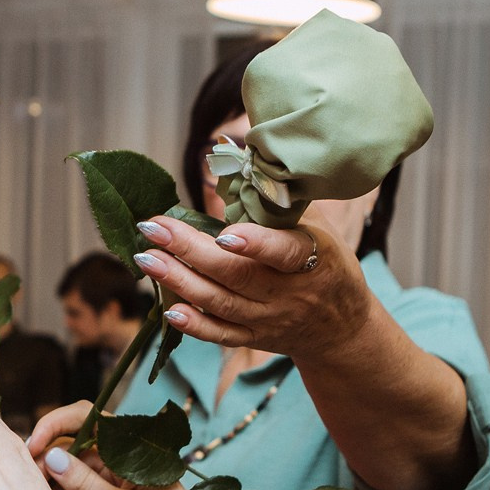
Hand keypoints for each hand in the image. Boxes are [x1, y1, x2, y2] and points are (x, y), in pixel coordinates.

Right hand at [25, 404, 201, 489]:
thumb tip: (50, 458)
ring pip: (73, 483)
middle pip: (76, 452)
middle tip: (22, 476)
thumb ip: (87, 486)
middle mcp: (123, 472)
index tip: (33, 443)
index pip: (90, 421)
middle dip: (47, 458)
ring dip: (50, 486)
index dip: (58, 424)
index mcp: (135, 455)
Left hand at [129, 210, 372, 358]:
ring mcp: (270, 318)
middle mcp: (289, 292)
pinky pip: (222, 335)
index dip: (255, 244)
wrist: (342, 325)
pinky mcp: (255, 338)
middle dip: (191, 251)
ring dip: (180, 281)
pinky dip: (195, 325)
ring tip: (146, 258)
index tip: (223, 234)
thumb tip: (228, 151)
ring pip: (221, 303)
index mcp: (312, 257)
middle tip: (154, 228)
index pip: (285, 252)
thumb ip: (274, 193)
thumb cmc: (325, 259)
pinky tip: (167, 309)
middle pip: (237, 275)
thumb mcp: (314, 223)